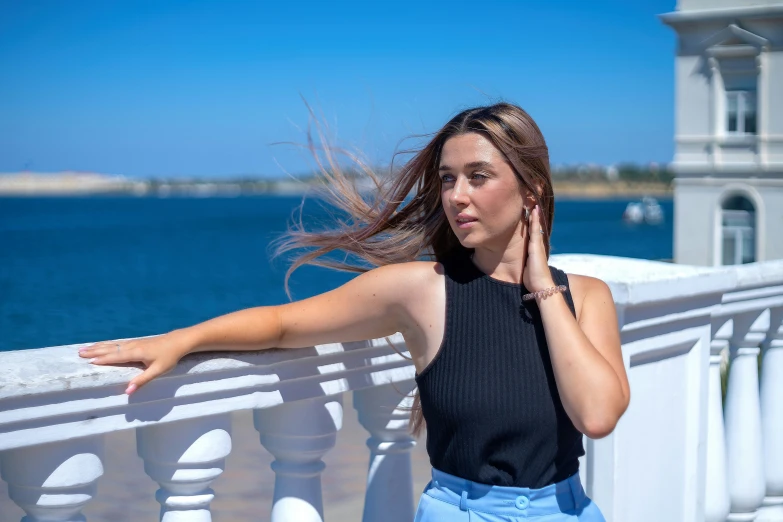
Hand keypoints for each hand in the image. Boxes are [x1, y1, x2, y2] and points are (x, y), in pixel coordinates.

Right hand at [78, 330, 194, 394]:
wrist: (178, 341)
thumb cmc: (170, 357)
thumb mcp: (158, 370)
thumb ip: (142, 380)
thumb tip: (128, 391)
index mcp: (136, 352)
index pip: (116, 356)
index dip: (103, 359)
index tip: (89, 362)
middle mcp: (132, 346)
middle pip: (110, 348)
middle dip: (94, 351)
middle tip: (79, 353)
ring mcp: (133, 342)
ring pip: (112, 345)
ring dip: (98, 346)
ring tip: (84, 348)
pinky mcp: (136, 342)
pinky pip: (117, 343)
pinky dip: (106, 344)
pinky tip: (101, 346)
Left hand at [522, 204, 554, 292]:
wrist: (542, 286)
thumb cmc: (534, 280)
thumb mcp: (528, 269)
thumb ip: (526, 264)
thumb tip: (523, 264)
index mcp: (536, 250)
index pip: (534, 234)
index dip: (533, 224)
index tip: (531, 214)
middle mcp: (538, 246)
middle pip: (536, 227)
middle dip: (535, 217)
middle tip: (534, 204)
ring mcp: (538, 245)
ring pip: (536, 226)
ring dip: (535, 215)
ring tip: (535, 204)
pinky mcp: (536, 246)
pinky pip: (535, 230)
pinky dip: (534, 220)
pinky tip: (534, 211)